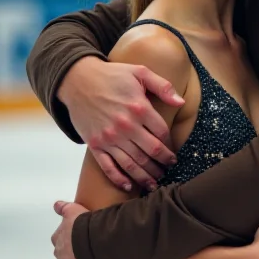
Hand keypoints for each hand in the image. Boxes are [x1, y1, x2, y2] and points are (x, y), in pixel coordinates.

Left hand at [51, 200, 95, 258]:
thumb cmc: (87, 227)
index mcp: (59, 240)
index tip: (77, 238)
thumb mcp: (75, 211)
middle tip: (87, 251)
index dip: (69, 239)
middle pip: (64, 258)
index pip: (59, 240)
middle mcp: (61, 258)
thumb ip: (65, 208)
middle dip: (72, 256)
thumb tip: (56, 205)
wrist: (98, 245)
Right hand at [58, 57, 184, 191]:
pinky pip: (108, 167)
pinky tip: (128, 186)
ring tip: (155, 182)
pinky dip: (119, 179)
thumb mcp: (140, 72)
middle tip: (169, 169)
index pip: (162, 133)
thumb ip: (162, 86)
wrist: (77, 80)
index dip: (170, 145)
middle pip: (151, 152)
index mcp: (139, 108)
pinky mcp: (95, 144)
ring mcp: (109, 138)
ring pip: (133, 163)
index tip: (173, 152)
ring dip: (146, 176)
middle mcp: (125, 126)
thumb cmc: (111, 75)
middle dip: (163, 163)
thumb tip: (181, 102)